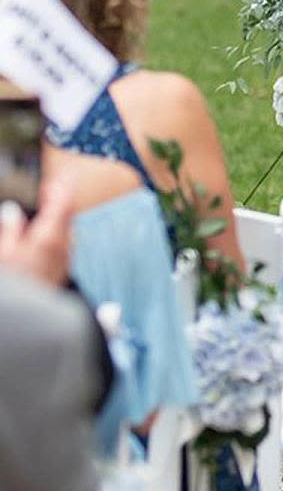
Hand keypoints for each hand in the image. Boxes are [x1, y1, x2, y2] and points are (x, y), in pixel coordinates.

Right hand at [0, 176, 72, 290]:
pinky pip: (65, 242)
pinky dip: (59, 230)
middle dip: (61, 199)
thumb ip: (11, 228)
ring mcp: (64, 258)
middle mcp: (63, 245)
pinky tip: (48, 231)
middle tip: (50, 189)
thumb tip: (11, 210)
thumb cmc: (15, 281)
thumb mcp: (3, 253)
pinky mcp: (62, 269)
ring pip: (68, 228)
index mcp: (49, 235)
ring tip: (48, 206)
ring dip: (60, 215)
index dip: (64, 186)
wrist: (26, 316)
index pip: (64, 202)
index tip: (63, 174)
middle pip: (68, 214)